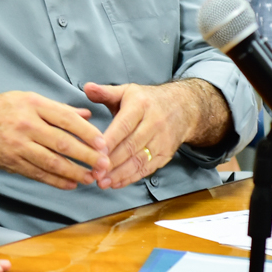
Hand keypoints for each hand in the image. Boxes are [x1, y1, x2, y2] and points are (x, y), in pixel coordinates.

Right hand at [0, 91, 105, 188]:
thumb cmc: (0, 110)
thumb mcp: (26, 99)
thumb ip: (57, 109)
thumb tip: (87, 114)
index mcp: (32, 105)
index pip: (67, 119)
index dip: (88, 133)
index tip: (104, 143)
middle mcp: (25, 125)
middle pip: (63, 143)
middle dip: (87, 156)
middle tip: (104, 164)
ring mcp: (17, 145)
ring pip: (52, 162)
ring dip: (75, 173)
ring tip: (91, 178)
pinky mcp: (11, 162)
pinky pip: (39, 174)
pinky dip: (57, 181)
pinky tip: (71, 183)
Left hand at [83, 81, 200, 188]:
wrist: (183, 107)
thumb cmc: (148, 100)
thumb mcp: (127, 91)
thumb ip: (105, 92)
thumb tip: (87, 87)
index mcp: (141, 105)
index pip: (123, 125)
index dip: (109, 141)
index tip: (95, 152)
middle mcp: (154, 123)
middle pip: (130, 146)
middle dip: (112, 162)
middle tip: (94, 173)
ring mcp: (161, 140)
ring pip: (139, 160)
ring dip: (120, 174)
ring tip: (102, 182)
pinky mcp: (166, 154)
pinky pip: (147, 168)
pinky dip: (131, 178)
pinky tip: (116, 183)